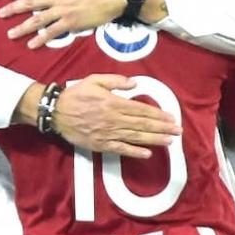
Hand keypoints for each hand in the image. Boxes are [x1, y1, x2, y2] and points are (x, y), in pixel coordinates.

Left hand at [0, 0, 124, 48]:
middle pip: (31, 3)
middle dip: (14, 8)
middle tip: (1, 14)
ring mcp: (63, 10)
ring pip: (38, 19)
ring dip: (23, 27)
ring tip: (11, 34)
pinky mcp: (71, 22)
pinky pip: (53, 32)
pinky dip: (41, 38)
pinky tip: (32, 44)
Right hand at [53, 75, 181, 158]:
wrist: (56, 112)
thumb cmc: (76, 94)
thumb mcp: (95, 80)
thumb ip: (116, 81)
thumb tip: (134, 84)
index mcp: (113, 103)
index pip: (141, 110)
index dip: (158, 114)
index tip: (171, 117)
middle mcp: (113, 119)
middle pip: (142, 125)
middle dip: (162, 128)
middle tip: (178, 131)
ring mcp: (107, 134)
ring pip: (135, 137)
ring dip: (154, 140)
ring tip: (170, 141)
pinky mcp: (100, 144)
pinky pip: (120, 149)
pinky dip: (134, 152)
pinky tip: (147, 154)